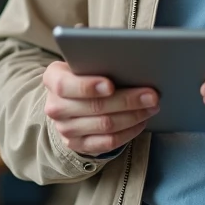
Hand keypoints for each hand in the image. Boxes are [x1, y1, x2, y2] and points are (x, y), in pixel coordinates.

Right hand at [42, 61, 159, 156]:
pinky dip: (128, 132)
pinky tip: (141, 122)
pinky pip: (107, 142)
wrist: (69, 99)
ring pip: (104, 125)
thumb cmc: (83, 73)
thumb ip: (96, 60)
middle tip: (151, 95)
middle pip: (94, 107)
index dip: (88, 86)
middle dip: (127, 100)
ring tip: (152, 106)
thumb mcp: (82, 62)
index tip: (110, 85)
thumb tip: (126, 59)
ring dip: (133, 116)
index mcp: (52, 79)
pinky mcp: (77, 145)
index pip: (65, 85)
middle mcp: (55, 106)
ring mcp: (65, 129)